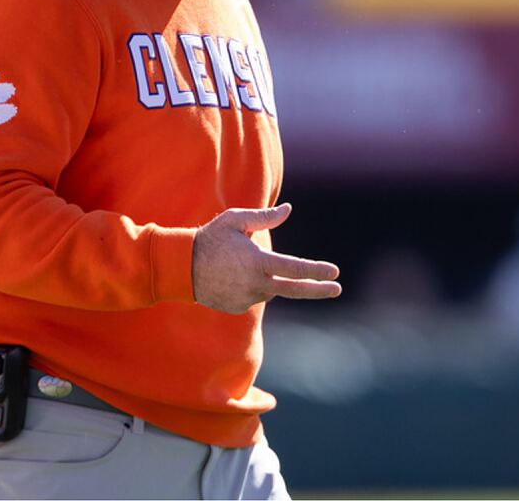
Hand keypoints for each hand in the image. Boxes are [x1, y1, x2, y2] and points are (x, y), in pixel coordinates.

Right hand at [192, 203, 341, 313]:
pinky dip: (252, 286)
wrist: (181, 267)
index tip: (335, 272)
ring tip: (240, 263)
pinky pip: (254, 296)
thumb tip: (288, 209)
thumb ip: (264, 217)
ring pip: (270, 290)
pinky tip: (233, 276)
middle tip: (338, 289)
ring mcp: (246, 298)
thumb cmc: (210, 238)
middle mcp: (254, 284)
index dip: (316, 271)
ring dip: (268, 279)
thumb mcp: (235, 220)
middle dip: (318, 290)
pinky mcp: (238, 308)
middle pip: (293, 289)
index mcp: (256, 262)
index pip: (294, 268)